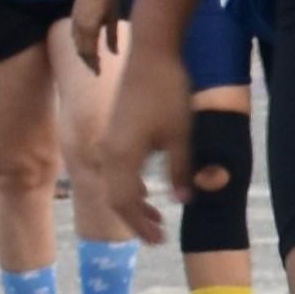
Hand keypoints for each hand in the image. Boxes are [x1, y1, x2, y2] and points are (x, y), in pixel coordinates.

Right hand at [69, 0, 118, 73]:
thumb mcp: (114, 15)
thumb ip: (113, 35)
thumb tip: (115, 53)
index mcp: (89, 28)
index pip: (90, 52)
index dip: (94, 64)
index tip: (98, 74)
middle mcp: (78, 27)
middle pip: (81, 51)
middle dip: (88, 62)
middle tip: (95, 71)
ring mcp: (74, 22)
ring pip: (76, 44)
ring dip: (83, 54)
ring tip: (92, 61)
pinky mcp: (73, 17)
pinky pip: (74, 37)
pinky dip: (79, 45)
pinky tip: (86, 46)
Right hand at [85, 43, 192, 245]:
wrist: (152, 53)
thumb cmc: (168, 92)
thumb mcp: (180, 134)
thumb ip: (180, 170)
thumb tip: (183, 200)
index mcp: (122, 156)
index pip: (125, 203)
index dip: (141, 224)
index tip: (160, 240)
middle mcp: (110, 151)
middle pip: (117, 197)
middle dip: (136, 219)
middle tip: (159, 235)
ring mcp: (112, 140)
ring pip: (116, 183)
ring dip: (134, 202)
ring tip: (155, 216)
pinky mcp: (117, 131)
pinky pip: (118, 169)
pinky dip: (131, 185)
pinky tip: (145, 189)